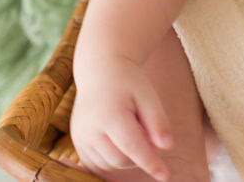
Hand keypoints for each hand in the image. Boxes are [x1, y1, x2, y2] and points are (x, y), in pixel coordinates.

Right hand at [71, 57, 175, 180]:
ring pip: (108, 166)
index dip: (150, 163)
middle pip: (120, 160)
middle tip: (147, 133)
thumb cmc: (128, 82)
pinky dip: (112, 161)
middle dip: (139, 156)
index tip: (165, 175)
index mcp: (109, 114)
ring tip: (131, 130)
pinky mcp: (76, 143)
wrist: (99, 71)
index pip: (132, 147)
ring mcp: (80, 138)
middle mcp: (89, 129)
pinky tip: (120, 145)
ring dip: (126, 159)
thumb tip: (167, 147)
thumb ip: (158, 121)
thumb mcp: (148, 95)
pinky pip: (95, 165)